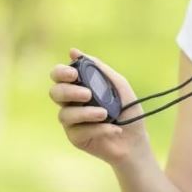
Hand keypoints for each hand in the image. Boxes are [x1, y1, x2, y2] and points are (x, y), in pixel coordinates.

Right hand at [49, 48, 148, 164]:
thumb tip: (73, 51)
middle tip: (88, 95)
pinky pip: (77, 131)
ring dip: (86, 112)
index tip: (74, 74)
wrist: (137, 140)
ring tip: (105, 114)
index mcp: (79, 87)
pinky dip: (97, 129)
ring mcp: (72, 122)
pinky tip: (114, 129)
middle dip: (69, 92)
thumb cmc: (128, 111)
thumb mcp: (118, 85)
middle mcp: (72, 103)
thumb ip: (99, 69)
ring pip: (64, 114)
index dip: (61, 72)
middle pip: (55, 93)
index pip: (59, 76)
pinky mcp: (76, 138)